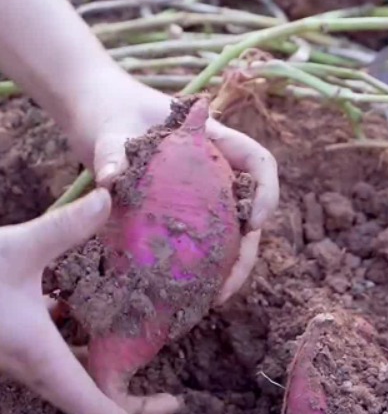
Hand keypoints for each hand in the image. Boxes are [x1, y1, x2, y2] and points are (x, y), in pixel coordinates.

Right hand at [0, 190, 167, 413]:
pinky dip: (77, 350)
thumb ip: (66, 227)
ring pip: (69, 379)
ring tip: (141, 358)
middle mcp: (29, 367)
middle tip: (171, 398)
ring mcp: (16, 359)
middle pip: (88, 401)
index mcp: (39, 355)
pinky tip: (84, 317)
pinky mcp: (8, 344)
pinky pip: (51, 358)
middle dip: (130, 405)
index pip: (92, 407)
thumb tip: (109, 196)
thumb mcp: (17, 246)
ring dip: (105, 376)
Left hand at [71, 73, 278, 302]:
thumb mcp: (110, 131)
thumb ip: (113, 153)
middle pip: (249, 212)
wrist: (93, 117)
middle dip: (246, 253)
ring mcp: (200, 195)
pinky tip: (185, 293)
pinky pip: (201, 244)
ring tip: (211, 300)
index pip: (259, 162)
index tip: (255, 221)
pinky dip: (200, 269)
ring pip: (229, 235)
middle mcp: (215, 171)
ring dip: (227, 269)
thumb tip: (110, 181)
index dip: (267, 192)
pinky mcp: (180, 215)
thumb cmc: (110, 113)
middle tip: (226, 287)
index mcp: (214, 141)